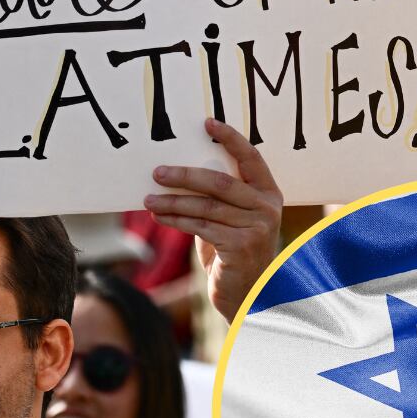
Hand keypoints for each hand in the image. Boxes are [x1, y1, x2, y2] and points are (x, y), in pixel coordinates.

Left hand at [143, 118, 284, 322]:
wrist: (249, 295)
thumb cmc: (234, 253)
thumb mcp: (231, 221)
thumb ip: (217, 198)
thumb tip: (177, 173)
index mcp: (268, 193)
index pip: (251, 157)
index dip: (231, 138)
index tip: (207, 121)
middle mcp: (267, 208)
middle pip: (220, 182)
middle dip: (185, 175)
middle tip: (157, 172)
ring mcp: (257, 227)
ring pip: (205, 206)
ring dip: (172, 201)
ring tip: (148, 199)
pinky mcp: (241, 246)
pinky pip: (200, 227)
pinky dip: (176, 220)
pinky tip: (159, 216)